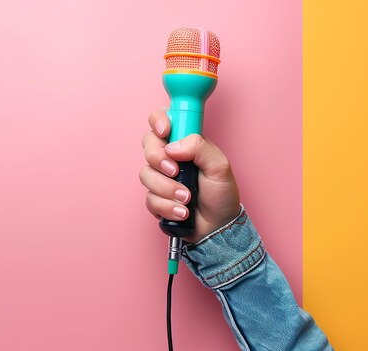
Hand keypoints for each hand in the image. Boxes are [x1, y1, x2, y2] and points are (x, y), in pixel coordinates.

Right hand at [140, 109, 240, 242]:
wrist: (218, 227)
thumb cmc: (222, 195)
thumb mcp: (220, 166)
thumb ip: (199, 147)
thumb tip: (173, 146)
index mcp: (185, 143)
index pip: (163, 119)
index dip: (159, 120)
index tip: (165, 131)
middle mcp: (170, 157)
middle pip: (148, 144)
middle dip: (158, 159)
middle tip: (175, 171)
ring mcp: (160, 177)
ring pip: (146, 174)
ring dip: (167, 189)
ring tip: (187, 199)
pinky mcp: (156, 198)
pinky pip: (149, 198)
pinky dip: (167, 207)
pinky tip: (182, 212)